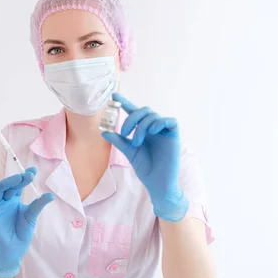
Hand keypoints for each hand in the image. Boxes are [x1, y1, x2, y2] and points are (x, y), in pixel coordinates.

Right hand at [0, 167, 54, 277]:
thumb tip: (50, 195)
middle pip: (9, 185)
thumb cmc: (22, 232)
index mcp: (14, 199)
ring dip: (7, 182)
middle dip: (18, 179)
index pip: (19, 184)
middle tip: (28, 175)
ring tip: (18, 178)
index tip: (33, 170)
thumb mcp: (31, 216)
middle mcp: (4, 200)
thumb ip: (38, 204)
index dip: (25, 176)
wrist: (14, 249)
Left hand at [101, 92, 187, 221]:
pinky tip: (152, 132)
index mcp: (143, 130)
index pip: (134, 112)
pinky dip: (158, 123)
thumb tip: (104, 131)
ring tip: (137, 142)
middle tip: (125, 132)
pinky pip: (169, 120)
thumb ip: (119, 140)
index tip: (113, 95)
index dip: (125, 102)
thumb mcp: (129, 152)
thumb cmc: (145, 168)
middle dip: (131, 118)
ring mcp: (164, 131)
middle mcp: (153, 128)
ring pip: (153, 116)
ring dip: (141, 126)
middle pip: (143, 111)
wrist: (157, 182)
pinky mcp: (174, 135)